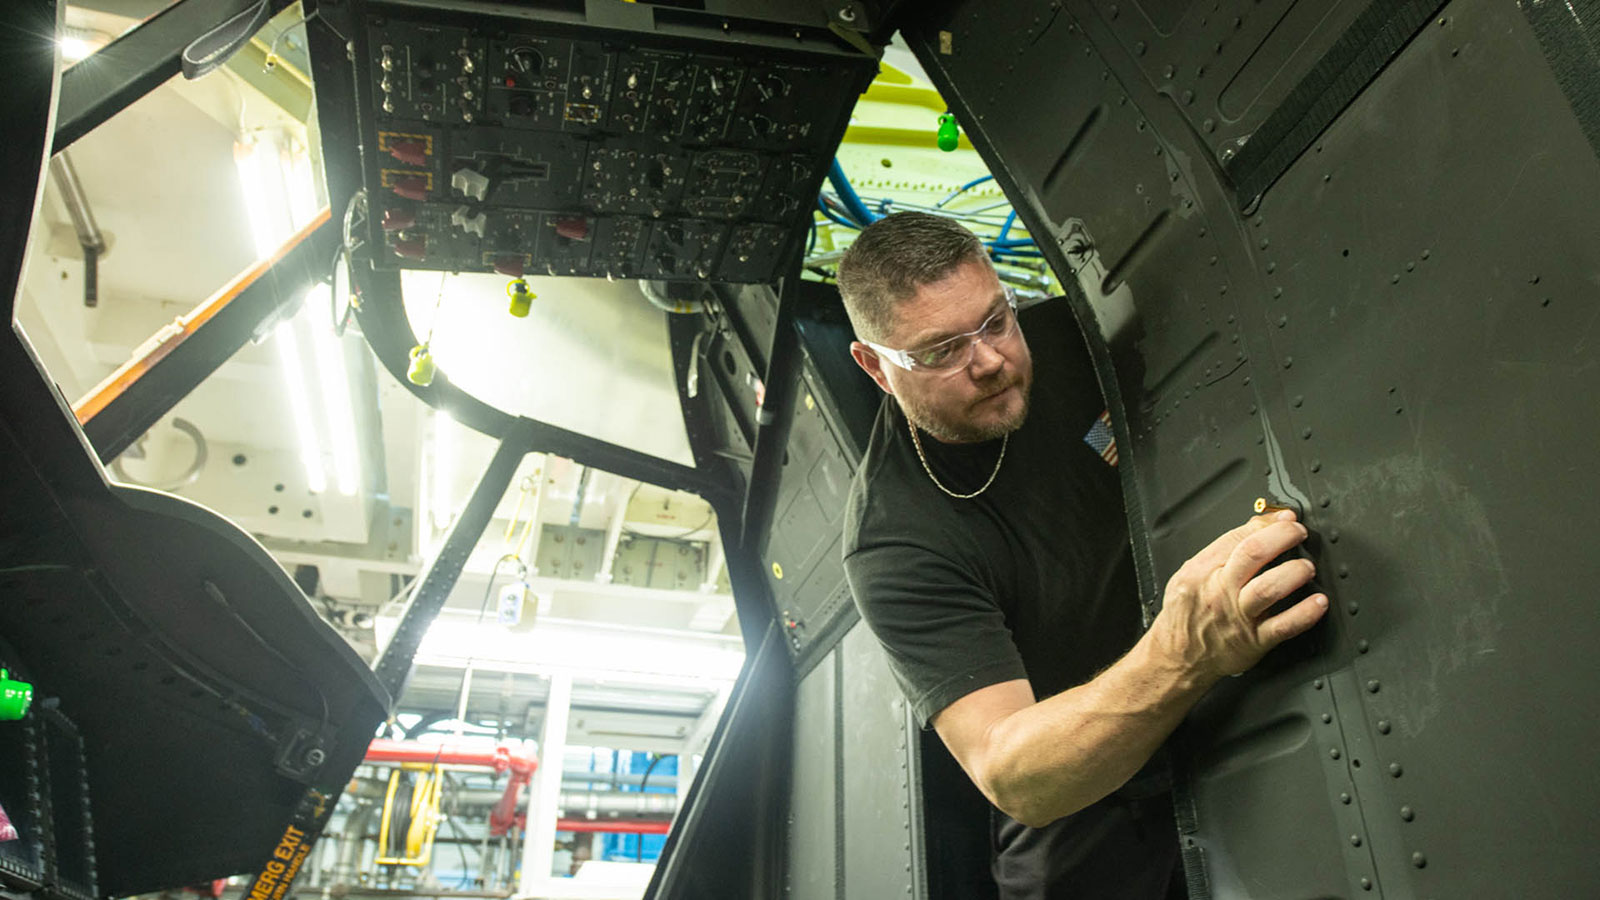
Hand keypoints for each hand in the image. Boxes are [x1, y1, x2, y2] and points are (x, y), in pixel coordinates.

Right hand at [1151, 510, 1328, 682]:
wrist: (1179, 657)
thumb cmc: (1187, 615)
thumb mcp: (1191, 574)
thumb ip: (1222, 550)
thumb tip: (1258, 525)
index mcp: (1202, 572)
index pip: (1237, 537)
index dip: (1266, 524)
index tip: (1284, 519)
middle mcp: (1221, 592)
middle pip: (1253, 554)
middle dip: (1282, 537)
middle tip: (1298, 533)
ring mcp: (1239, 616)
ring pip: (1269, 588)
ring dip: (1294, 572)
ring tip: (1307, 568)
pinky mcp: (1255, 640)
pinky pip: (1284, 625)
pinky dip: (1305, 613)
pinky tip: (1318, 602)